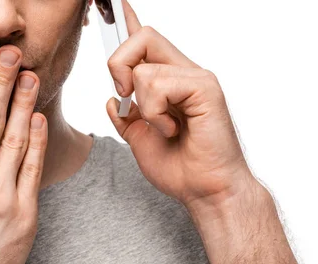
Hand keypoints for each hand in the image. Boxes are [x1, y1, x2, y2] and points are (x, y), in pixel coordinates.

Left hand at [106, 0, 258, 212]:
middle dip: (118, 64)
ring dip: (143, 105)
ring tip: (164, 128)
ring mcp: (196, 77)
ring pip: (144, 66)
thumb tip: (113, 99)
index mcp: (169, 82)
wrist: (205, 191)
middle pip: (142, 36)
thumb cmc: (180, 169)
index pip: (145, 42)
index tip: (113, 3)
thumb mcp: (140, 140)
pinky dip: (155, 112)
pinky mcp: (205, 87)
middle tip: (125, 97)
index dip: (127, 20)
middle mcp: (184, 72)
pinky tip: (172, 128)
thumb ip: (126, 117)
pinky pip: (159, 83)